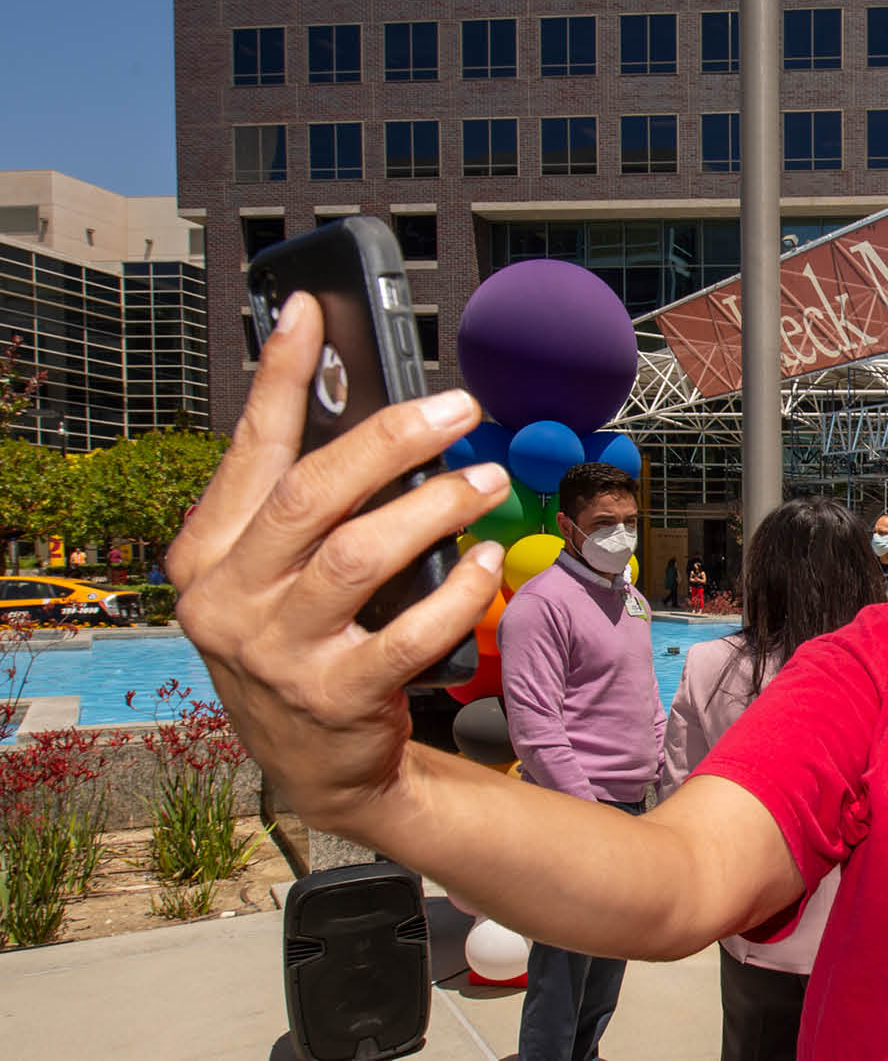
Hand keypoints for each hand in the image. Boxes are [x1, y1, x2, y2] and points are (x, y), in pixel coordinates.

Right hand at [165, 292, 513, 833]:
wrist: (314, 766)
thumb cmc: (303, 639)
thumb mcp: (275, 570)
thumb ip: (301, 498)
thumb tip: (360, 402)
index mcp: (208, 553)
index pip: (251, 448)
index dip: (281, 377)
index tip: (311, 311)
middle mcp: (228, 600)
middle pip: (313, 494)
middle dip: (391, 440)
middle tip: (459, 409)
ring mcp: (277, 654)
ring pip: (362, 555)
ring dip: (435, 508)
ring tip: (484, 479)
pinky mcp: (334, 698)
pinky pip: (409, 633)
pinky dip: (458, 591)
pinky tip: (489, 562)